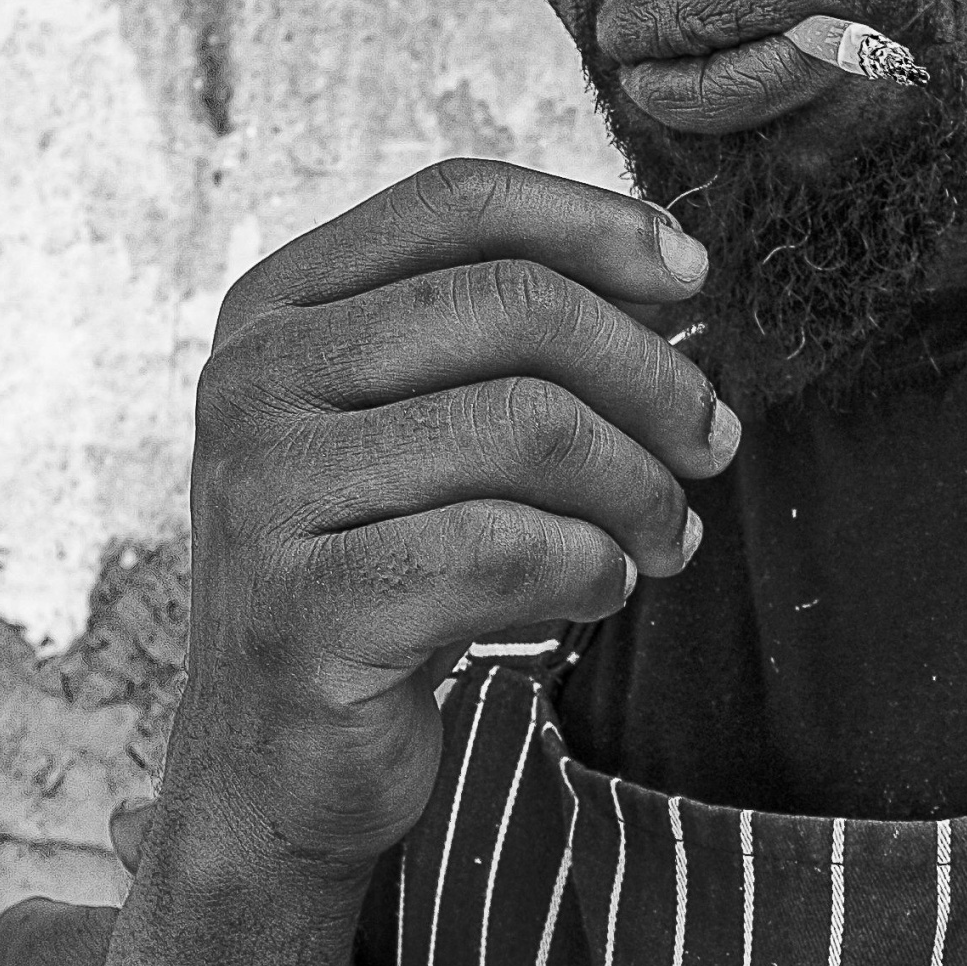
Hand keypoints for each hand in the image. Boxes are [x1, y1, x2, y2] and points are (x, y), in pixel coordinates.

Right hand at [175, 160, 734, 873]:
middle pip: (511, 306)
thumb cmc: (391, 576)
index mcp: (281, 308)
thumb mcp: (432, 432)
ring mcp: (265, 493)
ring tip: (666, 539)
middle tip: (714, 444)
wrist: (284, 762)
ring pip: (524, 425)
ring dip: (638, 488)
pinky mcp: (303, 608)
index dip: (596, 225)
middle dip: (648, 373)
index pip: (459, 204)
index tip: (695, 277)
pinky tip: (598, 590)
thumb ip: (516, 344)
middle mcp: (252, 380)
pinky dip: (589, 567)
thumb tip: (674, 274)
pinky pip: (505, 549)